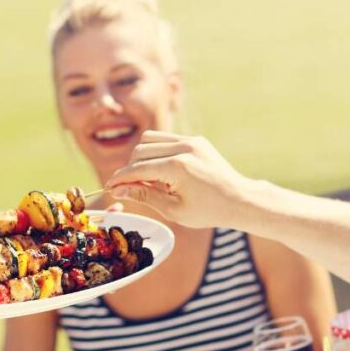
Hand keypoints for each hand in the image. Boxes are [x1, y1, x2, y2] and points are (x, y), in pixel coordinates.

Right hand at [105, 132, 250, 228]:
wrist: (240, 200)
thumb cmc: (208, 211)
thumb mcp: (173, 210)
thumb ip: (144, 195)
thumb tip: (118, 189)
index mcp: (177, 167)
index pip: (137, 168)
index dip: (120, 178)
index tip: (109, 187)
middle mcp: (183, 147)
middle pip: (140, 151)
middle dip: (130, 168)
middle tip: (130, 187)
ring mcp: (190, 140)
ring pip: (150, 139)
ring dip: (141, 157)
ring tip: (148, 178)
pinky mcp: (195, 139)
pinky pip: (165, 139)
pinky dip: (156, 152)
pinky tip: (161, 171)